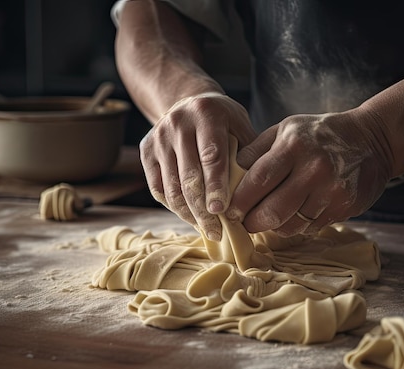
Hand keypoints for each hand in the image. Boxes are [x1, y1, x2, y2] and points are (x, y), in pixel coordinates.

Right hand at [140, 93, 256, 240]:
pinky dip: (174, 207)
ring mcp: (158, 137)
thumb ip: (250, 153)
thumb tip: (258, 191)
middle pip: (189, 176)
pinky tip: (191, 218)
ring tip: (206, 230)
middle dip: (202, 209)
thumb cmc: (224, 121)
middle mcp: (178, 123)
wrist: (188, 101)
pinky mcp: (146, 151)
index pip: (211, 156)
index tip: (222, 211)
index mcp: (206, 113)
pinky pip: (158, 188)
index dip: (216, 186)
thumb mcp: (241, 126)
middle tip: (217, 231)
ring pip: (171, 186)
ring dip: (188, 214)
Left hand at [227, 109, 392, 236]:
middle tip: (244, 222)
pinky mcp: (344, 207)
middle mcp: (314, 169)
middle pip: (272, 210)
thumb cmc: (319, 135)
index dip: (239, 201)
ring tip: (268, 218)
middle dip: (252, 222)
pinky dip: (296, 225)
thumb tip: (227, 175)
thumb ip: (256, 151)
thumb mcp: (285, 130)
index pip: (257, 181)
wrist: (371, 141)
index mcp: (293, 146)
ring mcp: (331, 191)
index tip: (228, 210)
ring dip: (274, 226)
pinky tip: (294, 214)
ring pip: (291, 225)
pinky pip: (310, 227)